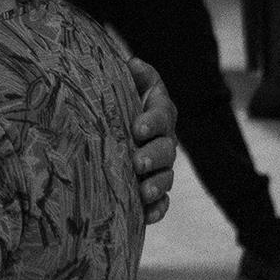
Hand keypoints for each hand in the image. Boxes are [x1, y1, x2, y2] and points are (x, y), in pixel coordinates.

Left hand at [127, 58, 176, 224]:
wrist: (113, 128)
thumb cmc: (118, 102)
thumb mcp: (125, 86)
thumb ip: (135, 75)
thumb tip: (133, 63)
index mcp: (159, 114)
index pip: (162, 116)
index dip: (152, 122)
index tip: (137, 128)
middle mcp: (165, 141)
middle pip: (166, 150)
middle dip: (154, 156)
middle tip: (137, 162)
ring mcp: (161, 167)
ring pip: (166, 177)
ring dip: (156, 185)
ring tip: (143, 191)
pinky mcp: (154, 190)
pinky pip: (162, 202)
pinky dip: (157, 209)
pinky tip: (147, 215)